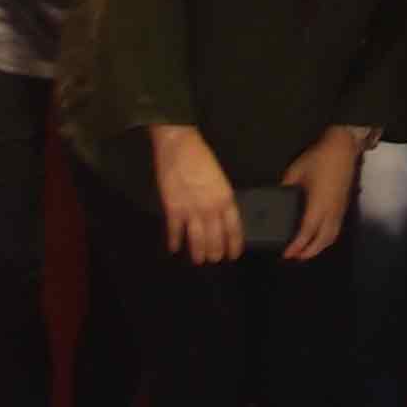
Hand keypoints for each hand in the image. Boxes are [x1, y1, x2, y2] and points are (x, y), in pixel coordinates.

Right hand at [150, 125, 239, 263]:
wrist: (179, 146)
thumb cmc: (202, 157)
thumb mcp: (219, 178)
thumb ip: (221, 198)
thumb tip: (221, 215)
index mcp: (226, 198)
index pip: (234, 228)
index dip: (234, 244)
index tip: (234, 255)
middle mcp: (210, 208)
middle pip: (215, 237)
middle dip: (215, 252)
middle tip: (214, 259)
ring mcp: (191, 210)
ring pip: (197, 239)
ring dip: (198, 252)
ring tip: (199, 260)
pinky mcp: (173, 209)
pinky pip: (175, 231)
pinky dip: (174, 241)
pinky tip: (174, 248)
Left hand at [277, 130, 360, 261]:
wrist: (343, 148)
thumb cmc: (319, 158)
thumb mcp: (295, 171)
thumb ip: (286, 187)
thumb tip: (278, 198)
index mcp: (318, 203)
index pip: (307, 232)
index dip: (297, 246)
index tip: (286, 254)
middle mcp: (331, 210)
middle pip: (322, 240)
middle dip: (309, 252)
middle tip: (294, 257)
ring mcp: (339, 209)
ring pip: (332, 236)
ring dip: (319, 247)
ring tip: (306, 251)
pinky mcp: (344, 205)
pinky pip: (336, 229)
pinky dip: (326, 238)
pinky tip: (318, 236)